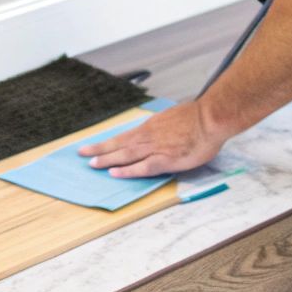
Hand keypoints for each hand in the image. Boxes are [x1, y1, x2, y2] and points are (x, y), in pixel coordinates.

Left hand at [77, 100, 227, 177]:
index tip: (94, 146)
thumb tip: (157, 132)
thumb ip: (162, 128)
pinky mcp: (166, 159)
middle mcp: (148, 136)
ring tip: (91, 164)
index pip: (124, 136)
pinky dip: (127, 170)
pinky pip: (142, 167)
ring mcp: (155, 148)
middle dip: (99, 150)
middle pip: (118, 144)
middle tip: (81, 154)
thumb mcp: (173, 119)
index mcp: (150, 127)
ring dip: (107, 159)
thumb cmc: (197, 118)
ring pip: (125, 155)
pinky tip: (115, 173)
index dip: (108, 142)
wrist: (210, 118)